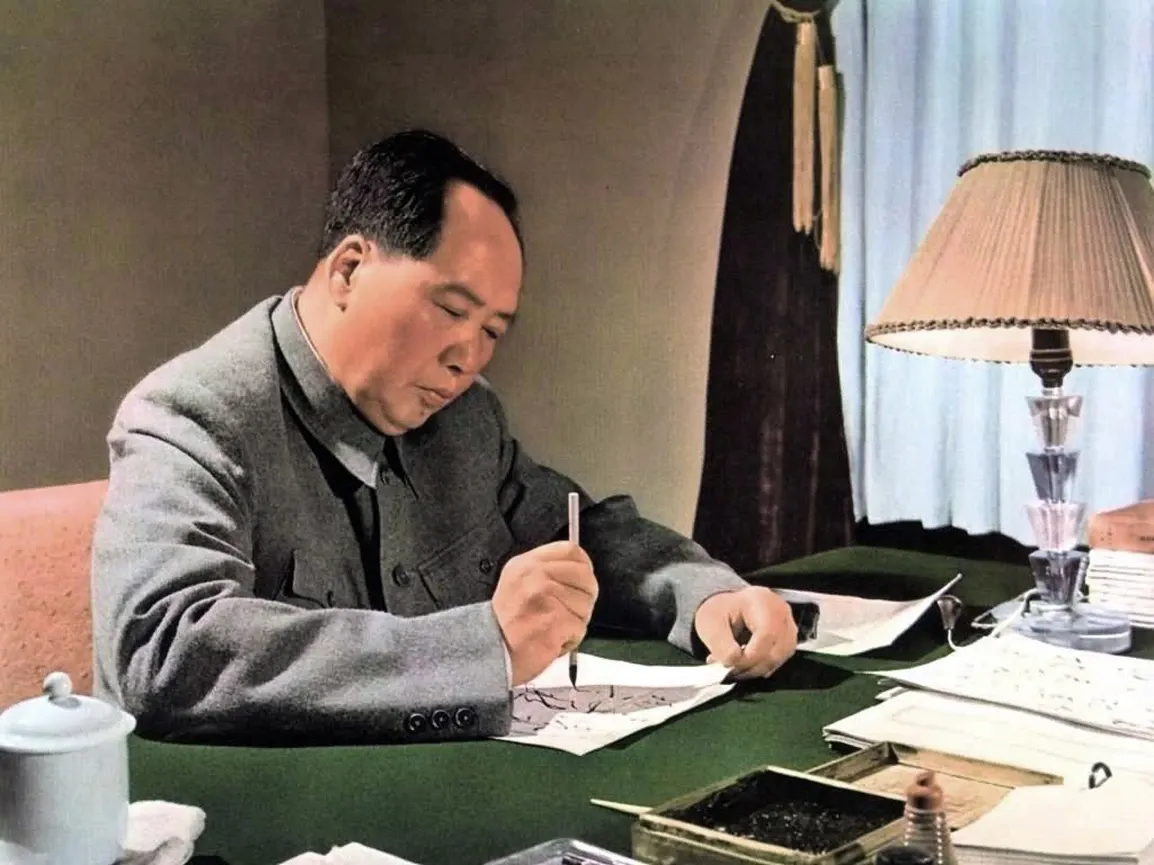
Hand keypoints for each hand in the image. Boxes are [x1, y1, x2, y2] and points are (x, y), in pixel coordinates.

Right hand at [491, 541, 598, 685]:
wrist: (490, 654)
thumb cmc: (505, 626)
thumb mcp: (517, 583)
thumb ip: (546, 572)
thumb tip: (581, 571)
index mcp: (526, 564)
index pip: (571, 551)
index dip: (584, 567)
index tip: (582, 582)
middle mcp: (535, 575)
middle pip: (585, 577)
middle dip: (585, 598)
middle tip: (569, 612)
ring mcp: (545, 596)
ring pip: (585, 605)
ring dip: (576, 622)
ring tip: (553, 629)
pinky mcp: (554, 620)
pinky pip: (580, 627)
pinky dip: (571, 639)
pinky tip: (552, 641)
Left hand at [693, 587, 797, 678]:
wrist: (726, 607)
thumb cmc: (720, 610)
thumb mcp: (710, 622)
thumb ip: (720, 644)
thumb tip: (733, 662)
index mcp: (761, 601)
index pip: (766, 634)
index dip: (749, 656)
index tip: (729, 664)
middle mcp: (780, 610)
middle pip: (776, 649)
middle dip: (751, 666)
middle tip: (729, 669)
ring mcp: (787, 624)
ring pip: (780, 658)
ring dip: (756, 669)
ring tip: (736, 667)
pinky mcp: (788, 637)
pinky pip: (780, 658)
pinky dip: (763, 666)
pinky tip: (747, 664)